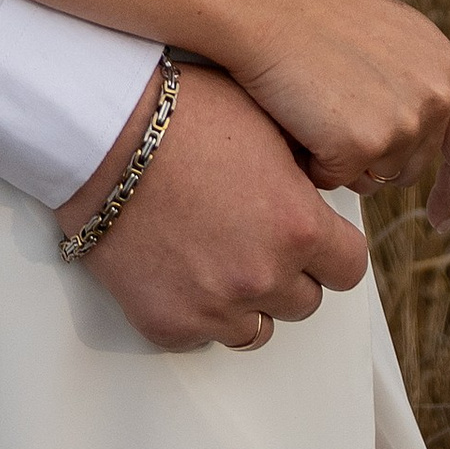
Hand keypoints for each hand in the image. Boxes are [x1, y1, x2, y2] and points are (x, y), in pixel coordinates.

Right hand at [57, 64, 368, 350]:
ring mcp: (214, 307)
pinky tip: (177, 267)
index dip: (330, 249)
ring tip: (214, 254)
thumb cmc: (179, 113)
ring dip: (245, 299)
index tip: (309, 235)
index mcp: (298, 226)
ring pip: (256, 328)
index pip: (350, 268)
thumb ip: (302, 172)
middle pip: (305, 301)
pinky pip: (201, 335)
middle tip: (251, 235)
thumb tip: (316, 190)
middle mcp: (263, 276)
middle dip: (286, 271)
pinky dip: (195, 310)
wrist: (99, 132)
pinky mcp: (167, 324)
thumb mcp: (264, 124)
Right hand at [237, 0, 449, 228]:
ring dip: (342, 159)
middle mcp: (437, 95)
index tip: (440, 218)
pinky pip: (336, 181)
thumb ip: (448, 75)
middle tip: (329, 112)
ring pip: (372, 178)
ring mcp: (403, 122)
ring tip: (313, 106)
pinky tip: (296, 118)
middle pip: (411, 169)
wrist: (263, 7)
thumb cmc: (317, 17)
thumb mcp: (400, 36)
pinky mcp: (362, 144)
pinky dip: (312, 162)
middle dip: (372, 158)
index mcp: (447, 66)